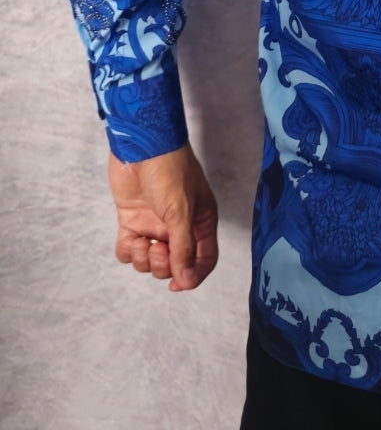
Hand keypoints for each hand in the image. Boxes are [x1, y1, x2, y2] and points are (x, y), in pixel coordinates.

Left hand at [108, 143, 218, 291]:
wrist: (142, 146)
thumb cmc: (170, 171)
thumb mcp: (181, 212)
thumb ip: (183, 248)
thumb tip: (186, 279)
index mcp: (200, 222)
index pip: (203, 259)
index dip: (193, 275)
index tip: (177, 284)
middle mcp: (178, 226)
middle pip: (174, 264)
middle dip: (163, 265)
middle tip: (157, 249)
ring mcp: (154, 224)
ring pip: (150, 260)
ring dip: (143, 258)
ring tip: (141, 241)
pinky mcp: (133, 221)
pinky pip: (129, 250)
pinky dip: (127, 251)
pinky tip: (129, 238)